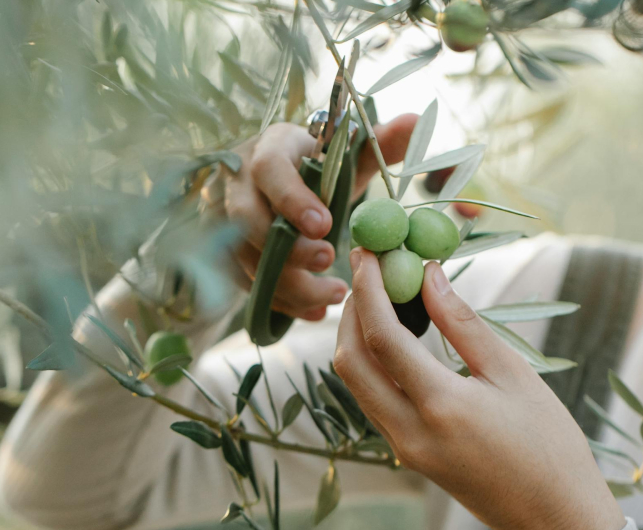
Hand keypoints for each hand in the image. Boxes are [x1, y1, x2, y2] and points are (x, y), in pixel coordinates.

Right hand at [209, 115, 416, 320]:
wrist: (285, 181)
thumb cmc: (319, 166)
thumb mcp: (349, 153)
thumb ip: (382, 141)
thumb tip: (416, 120)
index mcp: (270, 148)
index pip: (268, 169)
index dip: (292, 199)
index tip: (326, 225)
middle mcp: (239, 182)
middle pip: (246, 220)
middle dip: (287, 248)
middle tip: (328, 261)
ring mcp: (226, 220)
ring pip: (245, 259)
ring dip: (289, 284)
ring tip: (334, 295)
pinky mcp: (228, 252)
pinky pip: (247, 284)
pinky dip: (282, 302)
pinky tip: (315, 311)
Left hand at [334, 248, 625, 529]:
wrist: (554, 519)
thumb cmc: (549, 445)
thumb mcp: (513, 375)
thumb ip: (463, 324)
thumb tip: (430, 276)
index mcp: (441, 407)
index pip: (382, 338)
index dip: (368, 289)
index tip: (368, 253)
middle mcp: (409, 431)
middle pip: (350, 361)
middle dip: (351, 310)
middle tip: (368, 271)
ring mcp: (403, 447)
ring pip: (355, 382)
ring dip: (356, 335)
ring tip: (379, 295)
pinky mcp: (406, 454)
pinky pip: (372, 400)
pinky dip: (371, 362)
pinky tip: (392, 337)